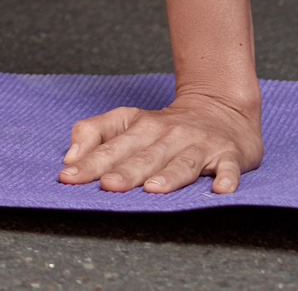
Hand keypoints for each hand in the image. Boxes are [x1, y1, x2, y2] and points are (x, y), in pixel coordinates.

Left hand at [58, 90, 261, 192]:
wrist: (220, 109)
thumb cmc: (165, 126)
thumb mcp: (126, 121)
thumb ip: (93, 133)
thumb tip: (69, 159)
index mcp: (139, 127)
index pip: (110, 145)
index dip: (89, 161)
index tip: (68, 176)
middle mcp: (168, 134)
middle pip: (144, 156)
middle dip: (125, 171)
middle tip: (107, 185)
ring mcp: (200, 144)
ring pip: (182, 162)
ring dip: (169, 176)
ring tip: (153, 189)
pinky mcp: (229, 155)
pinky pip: (228, 167)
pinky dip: (226, 178)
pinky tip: (221, 189)